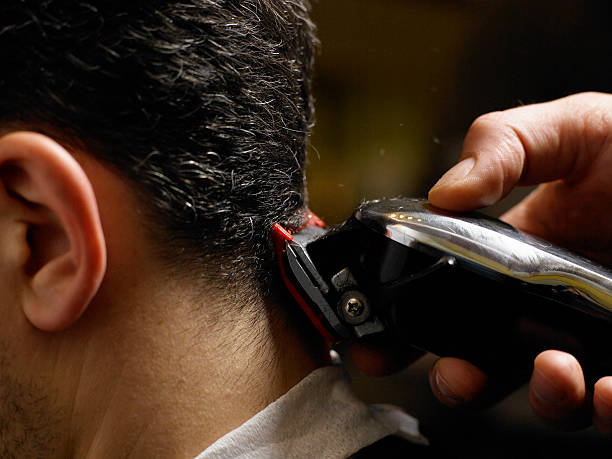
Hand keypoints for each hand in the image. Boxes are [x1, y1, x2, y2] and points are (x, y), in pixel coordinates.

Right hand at [427, 92, 611, 432]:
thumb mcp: (568, 129)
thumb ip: (501, 145)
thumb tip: (443, 192)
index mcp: (516, 255)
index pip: (448, 301)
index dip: (407, 330)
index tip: (379, 346)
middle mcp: (547, 303)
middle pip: (486, 363)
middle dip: (458, 382)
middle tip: (457, 376)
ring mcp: (594, 334)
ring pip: (550, 395)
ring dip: (541, 398)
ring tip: (554, 369)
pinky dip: (606, 411)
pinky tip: (611, 390)